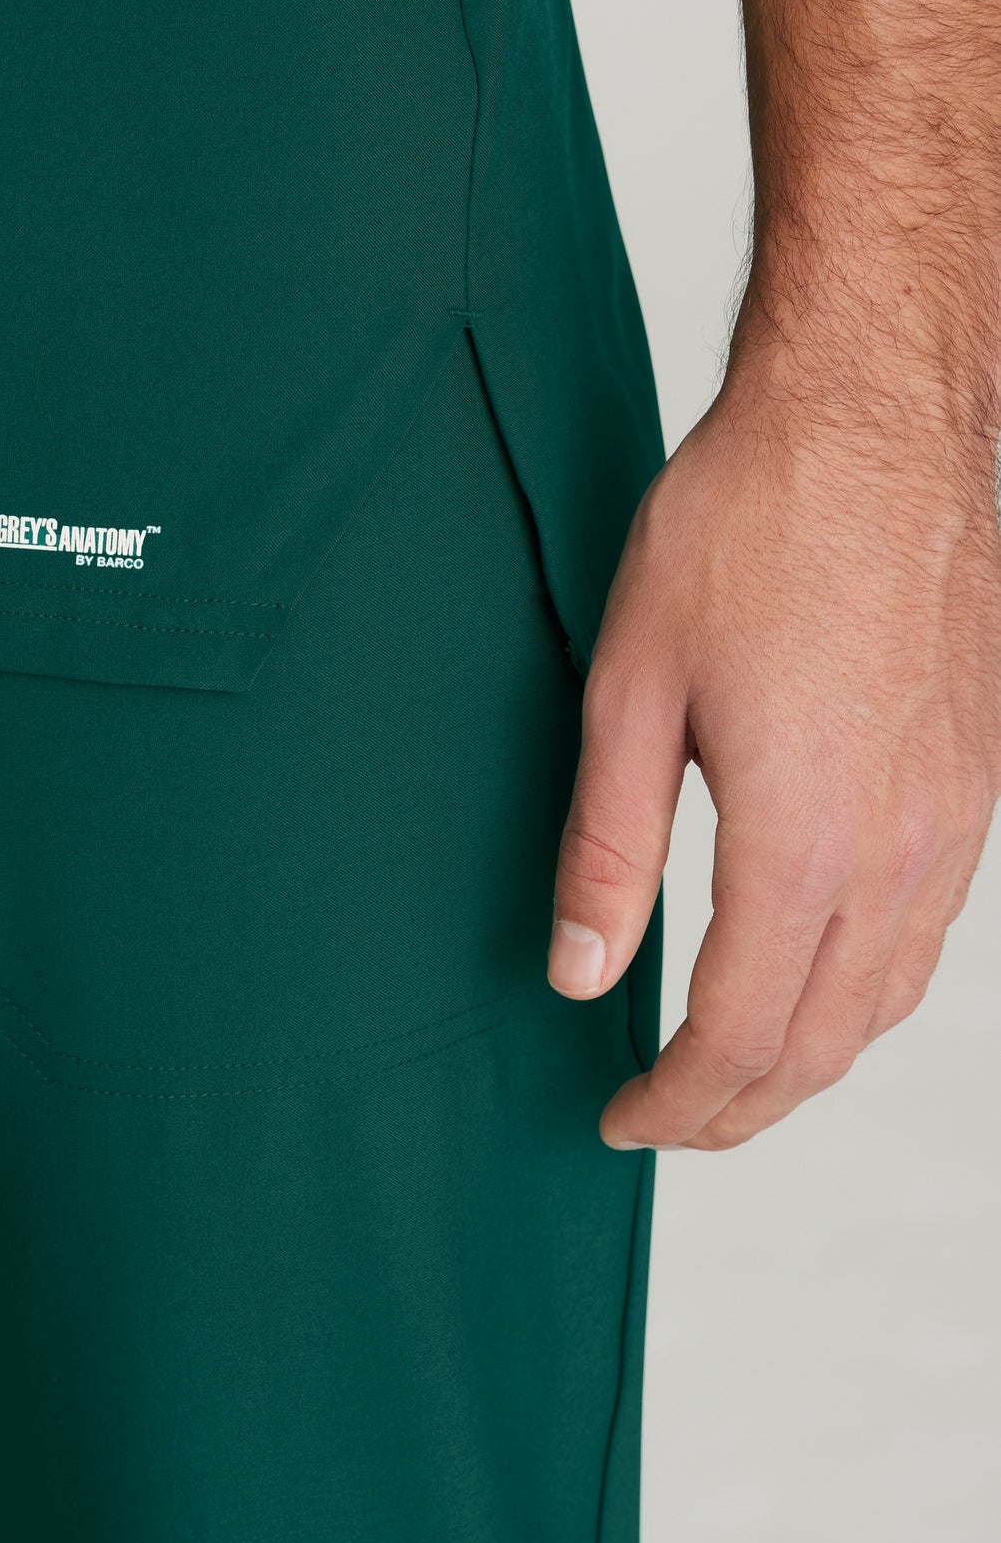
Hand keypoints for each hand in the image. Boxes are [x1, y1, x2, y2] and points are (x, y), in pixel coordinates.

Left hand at [547, 334, 1000, 1148]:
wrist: (874, 419)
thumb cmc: (749, 524)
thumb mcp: (630, 685)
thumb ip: (605, 845)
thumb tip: (581, 973)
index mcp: (803, 838)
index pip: (738, 1032)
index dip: (675, 1100)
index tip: (620, 1119)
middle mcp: (900, 848)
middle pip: (822, 1042)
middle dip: (740, 1108)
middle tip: (667, 1122)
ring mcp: (956, 817)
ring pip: (888, 998)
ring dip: (808, 1058)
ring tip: (733, 1073)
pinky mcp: (981, 778)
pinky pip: (932, 931)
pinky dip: (867, 989)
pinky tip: (817, 975)